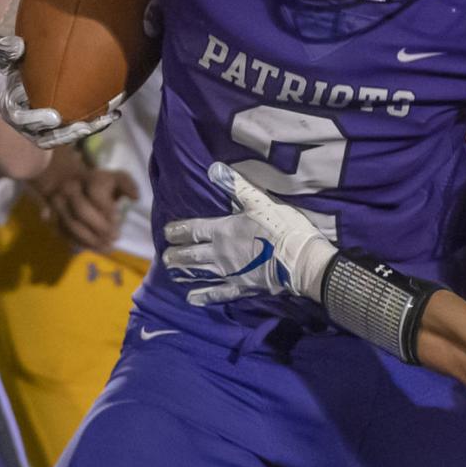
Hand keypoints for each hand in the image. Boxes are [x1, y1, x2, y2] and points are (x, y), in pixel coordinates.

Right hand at [0, 0, 123, 148]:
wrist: (29, 44)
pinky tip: (116, 110)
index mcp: (6, 98)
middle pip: (43, 135)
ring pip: (65, 133)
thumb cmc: (15, 42)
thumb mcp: (5, 41)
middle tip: (83, 125)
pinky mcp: (64, 114)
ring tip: (107, 118)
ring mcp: (44, 117)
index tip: (53, 117)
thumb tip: (15, 45)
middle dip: (64, 133)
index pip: (17, 117)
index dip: (33, 121)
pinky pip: (80, 122)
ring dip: (86, 128)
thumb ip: (7, 45)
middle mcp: (24, 113)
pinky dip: (96, 119)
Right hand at [28, 148, 136, 250]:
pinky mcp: (53, 217)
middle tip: (115, 238)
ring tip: (107, 248)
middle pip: (81, 211)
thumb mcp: (116, 179)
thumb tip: (135, 197)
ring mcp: (58, 203)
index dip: (107, 208)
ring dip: (89, 239)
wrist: (66, 180)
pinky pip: (62, 232)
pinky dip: (78, 242)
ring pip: (70, 224)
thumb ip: (128, 185)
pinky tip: (93, 248)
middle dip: (99, 227)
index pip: (96, 194)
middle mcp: (71, 190)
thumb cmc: (100, 184)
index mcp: (90, 179)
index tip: (118, 220)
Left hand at [161, 163, 336, 304]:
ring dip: (185, 271)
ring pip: (200, 272)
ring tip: (172, 271)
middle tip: (165, 256)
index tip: (167, 232)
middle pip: (192, 253)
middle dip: (177, 253)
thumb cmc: (282, 227)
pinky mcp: (241, 287)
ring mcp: (229, 272)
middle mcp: (220, 253)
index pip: (194, 229)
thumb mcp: (260, 202)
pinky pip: (218, 293)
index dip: (178, 230)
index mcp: (223, 230)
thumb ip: (236, 187)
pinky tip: (192, 299)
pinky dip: (204, 296)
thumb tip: (213, 168)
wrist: (300, 260)